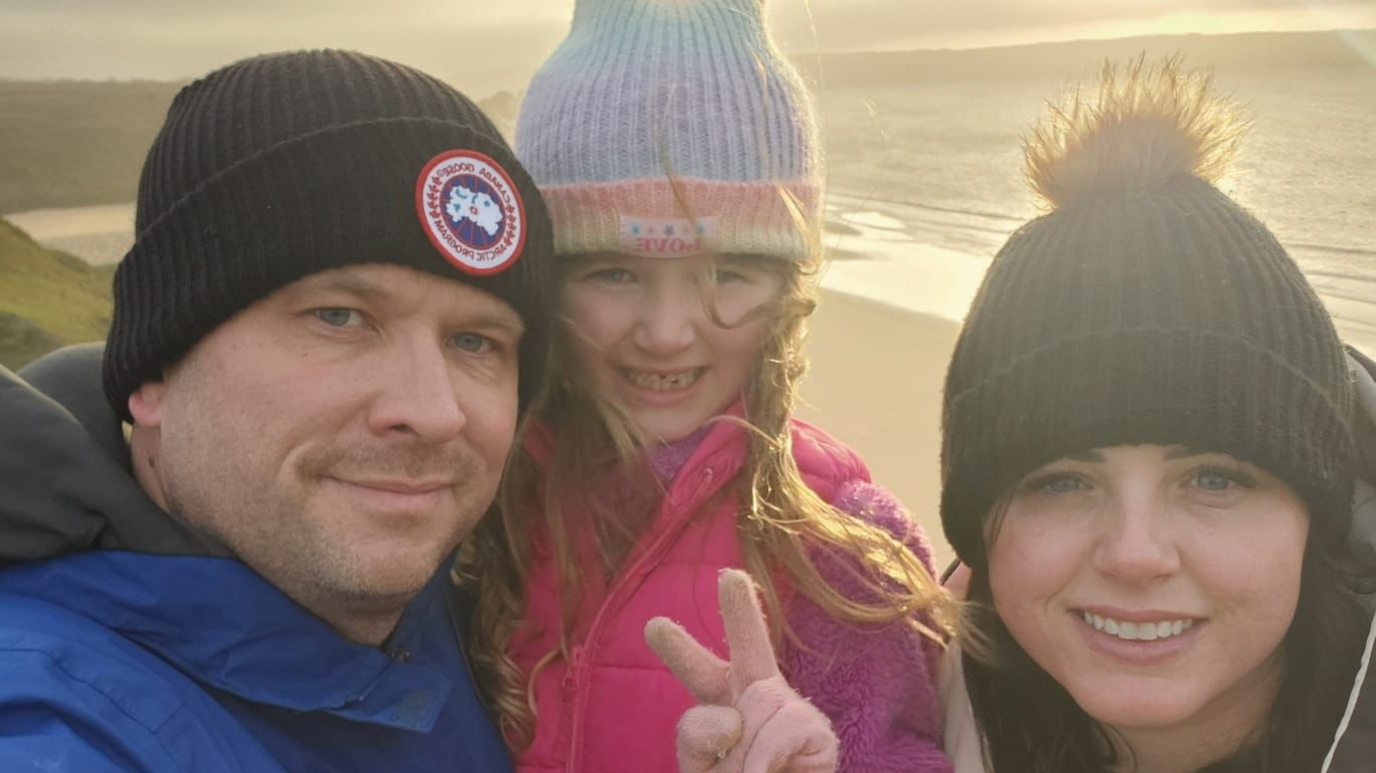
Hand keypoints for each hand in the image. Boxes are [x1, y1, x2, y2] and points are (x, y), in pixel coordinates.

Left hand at [645, 569, 838, 772]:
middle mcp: (755, 699)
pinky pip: (779, 731)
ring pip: (751, 712)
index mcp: (720, 707)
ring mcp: (788, 711)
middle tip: (730, 576)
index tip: (654, 623)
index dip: (678, 648)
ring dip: (742, 755)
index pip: (697, 675)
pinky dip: (765, 757)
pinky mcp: (815, 731)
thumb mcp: (700, 767)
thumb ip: (699, 737)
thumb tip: (736, 718)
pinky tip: (770, 772)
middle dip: (740, 609)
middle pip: (750, 645)